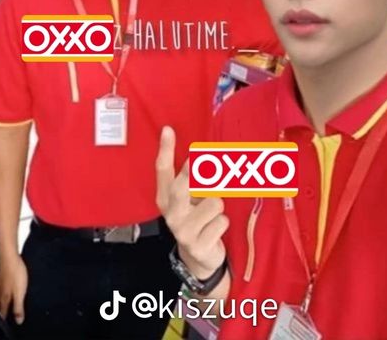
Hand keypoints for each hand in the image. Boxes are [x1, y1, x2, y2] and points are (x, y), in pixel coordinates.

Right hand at [0, 253, 27, 324]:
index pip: (1, 314)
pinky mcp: (0, 278)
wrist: (9, 256)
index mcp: (3, 298)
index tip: (5, 325)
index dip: (3, 320)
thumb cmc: (15, 272)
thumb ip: (18, 308)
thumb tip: (18, 320)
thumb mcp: (20, 293)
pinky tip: (1, 291)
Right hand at [156, 126, 228, 279]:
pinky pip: (222, 222)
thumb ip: (191, 178)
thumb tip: (200, 152)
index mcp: (165, 198)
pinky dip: (223, 224)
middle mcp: (170, 213)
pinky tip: (214, 231)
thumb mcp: (189, 199)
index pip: (163, 170)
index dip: (165, 149)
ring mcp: (182, 230)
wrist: (198, 257)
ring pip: (214, 203)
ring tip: (212, 215)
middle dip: (199, 173)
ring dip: (219, 206)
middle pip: (184, 184)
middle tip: (212, 167)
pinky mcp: (197, 245)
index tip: (168, 129)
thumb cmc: (195, 218)